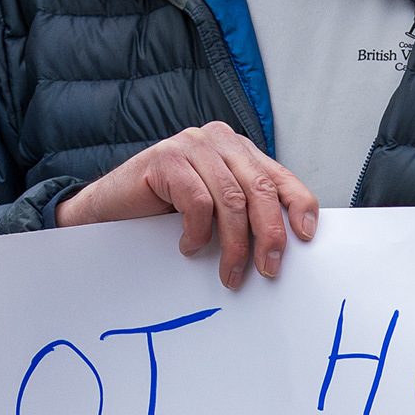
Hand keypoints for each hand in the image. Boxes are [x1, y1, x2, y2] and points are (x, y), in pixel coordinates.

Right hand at [55, 124, 318, 289]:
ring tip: (230, 273)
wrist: (108, 212)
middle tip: (268, 269)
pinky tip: (188, 246)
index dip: (298, 205)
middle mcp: (219, 141)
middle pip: (259, 188)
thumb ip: (245, 214)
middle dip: (268, 233)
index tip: (306, 237)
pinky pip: (198, 201)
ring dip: (234, 244)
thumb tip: (281, 246)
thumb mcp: (215, 213)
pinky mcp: (166, 159)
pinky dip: (198, 232)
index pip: (279, 176)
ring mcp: (191, 145)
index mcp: (238, 151)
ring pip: (231, 199)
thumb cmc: (164, 215)